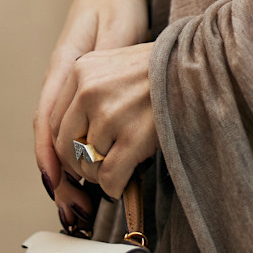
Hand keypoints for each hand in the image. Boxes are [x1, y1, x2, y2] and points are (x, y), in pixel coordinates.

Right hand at [34, 0, 149, 195]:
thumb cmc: (118, 1)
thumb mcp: (118, 25)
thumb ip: (106, 58)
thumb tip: (94, 93)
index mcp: (65, 64)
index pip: (48, 116)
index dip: (49, 154)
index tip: (56, 183)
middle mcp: (60, 78)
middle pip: (50, 134)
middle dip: (59, 174)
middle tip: (74, 209)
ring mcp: (67, 84)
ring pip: (57, 134)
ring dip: (65, 170)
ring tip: (79, 205)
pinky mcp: (79, 89)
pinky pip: (69, 126)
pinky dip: (73, 153)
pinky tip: (86, 177)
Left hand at [51, 43, 158, 200]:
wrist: (198, 66)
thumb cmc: (161, 69)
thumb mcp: (115, 65)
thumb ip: (89, 90)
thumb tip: (71, 138)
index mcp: (82, 69)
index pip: (54, 122)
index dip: (66, 146)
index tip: (79, 155)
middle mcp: (89, 89)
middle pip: (65, 146)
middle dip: (81, 164)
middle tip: (100, 166)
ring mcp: (109, 113)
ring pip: (87, 164)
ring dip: (102, 173)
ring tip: (121, 164)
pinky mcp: (132, 136)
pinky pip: (108, 178)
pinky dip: (114, 187)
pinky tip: (125, 181)